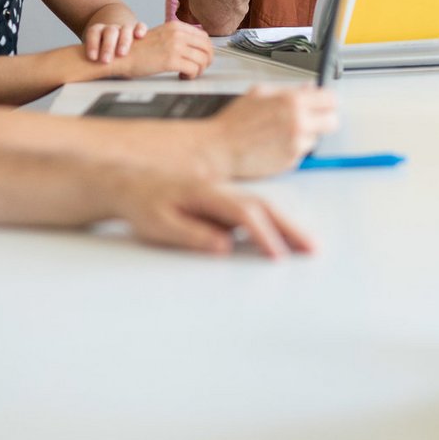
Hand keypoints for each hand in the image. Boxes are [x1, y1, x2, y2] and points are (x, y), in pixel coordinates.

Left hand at [84, 20, 147, 64]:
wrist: (117, 42)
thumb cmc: (104, 55)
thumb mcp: (96, 57)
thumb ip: (91, 62)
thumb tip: (77, 76)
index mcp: (99, 32)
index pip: (94, 32)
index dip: (92, 44)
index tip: (92, 58)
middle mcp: (112, 29)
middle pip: (109, 32)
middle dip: (107, 46)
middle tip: (105, 60)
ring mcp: (125, 29)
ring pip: (125, 29)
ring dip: (123, 41)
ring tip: (121, 53)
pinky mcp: (138, 30)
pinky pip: (140, 26)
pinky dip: (139, 29)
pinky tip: (139, 36)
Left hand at [108, 169, 314, 257]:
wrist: (127, 184)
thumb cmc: (142, 203)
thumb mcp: (159, 224)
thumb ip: (192, 234)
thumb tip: (223, 244)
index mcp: (206, 193)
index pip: (243, 214)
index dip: (264, 235)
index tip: (278, 255)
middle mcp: (218, 190)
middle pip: (263, 206)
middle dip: (290, 228)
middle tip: (311, 248)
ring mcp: (221, 194)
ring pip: (261, 207)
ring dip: (286, 225)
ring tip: (305, 245)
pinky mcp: (220, 202)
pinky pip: (252, 210)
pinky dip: (272, 222)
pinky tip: (282, 237)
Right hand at [110, 21, 214, 78]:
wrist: (122, 56)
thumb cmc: (139, 50)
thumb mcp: (161, 36)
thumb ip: (178, 38)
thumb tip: (195, 48)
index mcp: (176, 26)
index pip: (204, 37)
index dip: (206, 49)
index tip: (202, 58)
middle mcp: (177, 34)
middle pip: (207, 48)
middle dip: (207, 60)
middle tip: (200, 68)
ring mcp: (175, 46)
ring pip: (202, 60)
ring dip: (199, 70)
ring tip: (189, 73)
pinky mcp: (171, 60)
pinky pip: (193, 69)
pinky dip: (191, 76)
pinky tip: (182, 76)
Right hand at [212, 85, 338, 178]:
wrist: (220, 149)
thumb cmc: (234, 123)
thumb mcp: (259, 93)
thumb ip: (287, 89)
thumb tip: (309, 88)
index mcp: (292, 101)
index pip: (330, 99)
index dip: (326, 101)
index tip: (323, 104)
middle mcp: (299, 122)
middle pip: (333, 121)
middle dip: (324, 119)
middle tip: (312, 120)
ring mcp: (297, 144)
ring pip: (317, 138)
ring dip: (306, 135)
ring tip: (282, 134)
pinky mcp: (292, 161)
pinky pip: (302, 152)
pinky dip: (293, 149)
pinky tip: (275, 145)